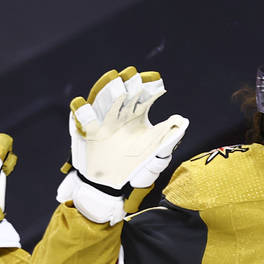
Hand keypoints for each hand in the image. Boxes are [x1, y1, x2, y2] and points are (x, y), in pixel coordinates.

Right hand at [57, 66, 188, 224]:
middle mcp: (121, 114)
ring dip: (109, 90)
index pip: (145, 95)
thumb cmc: (134, 168)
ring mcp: (104, 121)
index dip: (151, 86)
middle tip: (134, 76)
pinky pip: (82, 118)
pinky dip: (81, 110)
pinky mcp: (88, 132)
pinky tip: (81, 103)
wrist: (110, 186)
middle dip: (130, 83)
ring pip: (105, 100)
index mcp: (138, 115)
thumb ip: (168, 137)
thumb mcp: (154, 154)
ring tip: (116, 84)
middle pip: (125, 92)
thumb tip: (182, 121)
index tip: (158, 84)